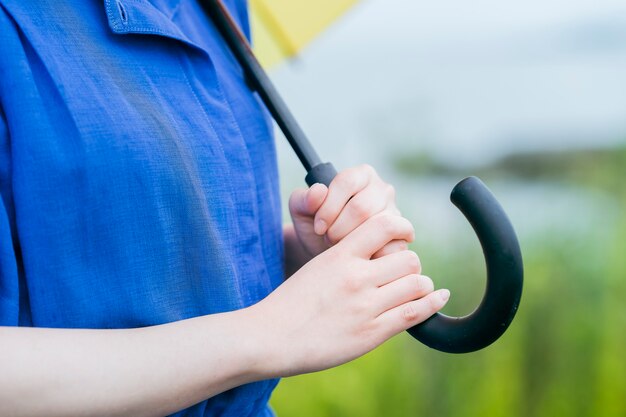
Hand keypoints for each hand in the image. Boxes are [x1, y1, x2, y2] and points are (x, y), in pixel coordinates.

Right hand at [252, 213, 449, 376]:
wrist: (271, 336)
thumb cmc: (291, 302)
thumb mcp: (316, 266)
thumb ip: (347, 257)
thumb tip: (375, 250)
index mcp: (340, 255)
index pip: (384, 225)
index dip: (402, 227)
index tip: (405, 233)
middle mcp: (356, 277)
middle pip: (408, 257)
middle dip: (409, 264)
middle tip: (402, 272)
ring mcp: (366, 306)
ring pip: (417, 283)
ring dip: (420, 285)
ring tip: (412, 289)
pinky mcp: (372, 333)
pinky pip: (414, 313)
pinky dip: (432, 303)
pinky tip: (438, 297)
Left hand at [288, 164, 404, 262]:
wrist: (329, 256)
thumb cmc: (317, 228)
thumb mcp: (302, 212)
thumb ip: (303, 199)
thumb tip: (318, 192)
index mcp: (361, 175)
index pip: (347, 181)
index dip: (329, 206)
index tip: (318, 226)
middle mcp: (383, 190)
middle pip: (361, 207)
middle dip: (338, 228)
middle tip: (327, 238)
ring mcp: (396, 213)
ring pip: (376, 228)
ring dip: (352, 242)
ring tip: (339, 246)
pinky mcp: (402, 237)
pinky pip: (388, 246)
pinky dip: (368, 255)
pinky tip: (356, 256)